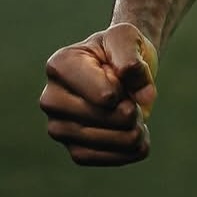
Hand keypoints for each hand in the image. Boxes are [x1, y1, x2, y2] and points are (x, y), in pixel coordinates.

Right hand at [40, 23, 157, 164]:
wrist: (121, 67)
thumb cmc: (120, 49)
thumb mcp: (127, 38)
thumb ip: (132, 60)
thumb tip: (144, 98)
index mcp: (60, 65)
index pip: (103, 93)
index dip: (126, 87)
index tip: (125, 75)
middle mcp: (51, 99)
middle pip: (102, 117)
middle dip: (131, 110)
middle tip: (136, 99)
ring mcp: (58, 126)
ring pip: (100, 141)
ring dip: (131, 133)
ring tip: (141, 117)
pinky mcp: (72, 148)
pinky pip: (98, 158)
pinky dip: (125, 152)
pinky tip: (139, 140)